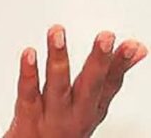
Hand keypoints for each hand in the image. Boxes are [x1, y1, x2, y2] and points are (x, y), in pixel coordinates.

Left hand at [5, 25, 146, 137]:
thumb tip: (134, 52)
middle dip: (99, 60)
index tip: (133, 45)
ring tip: (58, 33)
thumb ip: (105, 80)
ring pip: (57, 84)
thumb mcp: (87, 108)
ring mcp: (51, 116)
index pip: (110, 84)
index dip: (121, 64)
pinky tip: (29, 53)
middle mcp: (75, 113)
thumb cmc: (60, 131)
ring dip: (58, 57)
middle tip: (106, 37)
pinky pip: (28, 92)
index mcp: (90, 109)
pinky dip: (28, 72)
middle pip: (90, 85)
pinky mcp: (27, 117)